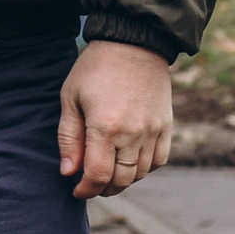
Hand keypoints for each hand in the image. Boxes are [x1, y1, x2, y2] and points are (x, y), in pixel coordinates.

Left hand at [58, 41, 173, 198]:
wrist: (134, 43)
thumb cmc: (95, 68)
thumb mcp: (71, 98)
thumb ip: (69, 138)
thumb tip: (68, 172)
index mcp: (105, 127)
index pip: (98, 175)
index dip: (86, 189)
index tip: (77, 191)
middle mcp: (133, 134)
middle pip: (120, 180)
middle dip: (103, 189)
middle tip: (90, 185)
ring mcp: (153, 131)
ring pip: (140, 173)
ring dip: (122, 180)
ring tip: (107, 174)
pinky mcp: (166, 126)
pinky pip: (159, 160)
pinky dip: (144, 168)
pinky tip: (130, 162)